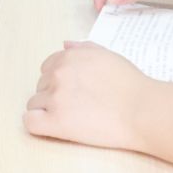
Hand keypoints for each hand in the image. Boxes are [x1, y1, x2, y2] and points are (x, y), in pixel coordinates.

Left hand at [22, 42, 158, 150]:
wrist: (142, 110)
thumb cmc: (130, 84)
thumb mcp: (108, 55)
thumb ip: (83, 48)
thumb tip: (65, 45)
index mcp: (69, 57)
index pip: (47, 67)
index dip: (58, 80)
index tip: (73, 91)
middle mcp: (58, 74)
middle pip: (40, 86)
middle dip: (53, 95)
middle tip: (77, 106)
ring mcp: (55, 98)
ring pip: (34, 104)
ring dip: (48, 111)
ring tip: (72, 118)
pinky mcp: (56, 122)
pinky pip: (30, 122)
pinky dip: (37, 125)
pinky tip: (52, 128)